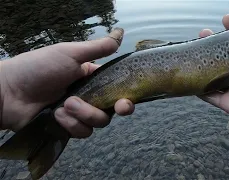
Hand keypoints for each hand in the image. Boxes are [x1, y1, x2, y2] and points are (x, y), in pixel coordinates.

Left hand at [0, 28, 134, 137]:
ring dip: (84, 114)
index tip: (127, 100)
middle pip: (111, 109)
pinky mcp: (68, 127)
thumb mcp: (69, 53)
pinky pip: (82, 131)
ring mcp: (78, 114)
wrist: (9, 92)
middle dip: (114, 108)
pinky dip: (71, 124)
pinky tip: (57, 115)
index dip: (126, 95)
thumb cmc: (38, 68)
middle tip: (118, 106)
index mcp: (91, 79)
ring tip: (65, 104)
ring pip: (98, 122)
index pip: (116, 89)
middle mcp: (88, 97)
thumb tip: (120, 36)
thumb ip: (96, 48)